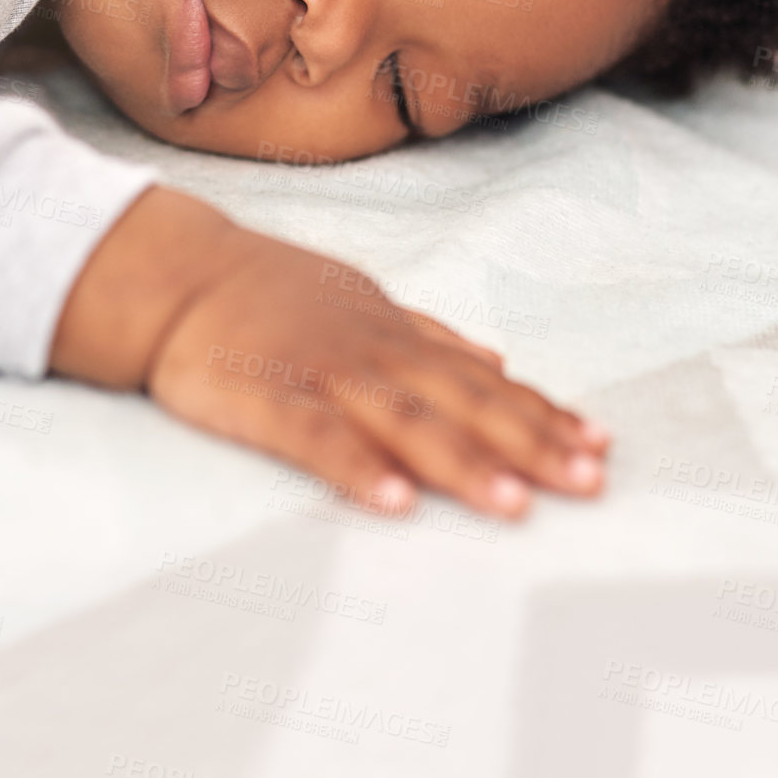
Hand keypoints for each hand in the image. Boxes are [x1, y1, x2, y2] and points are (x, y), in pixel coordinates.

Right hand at [50, 186, 608, 518]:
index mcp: (395, 333)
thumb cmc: (271, 292)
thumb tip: (497, 361)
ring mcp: (320, 372)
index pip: (482, 380)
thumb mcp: (363, 301)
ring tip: (516, 503)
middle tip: (589, 482)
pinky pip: (316, 438)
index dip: (541, 412)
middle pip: (460, 402)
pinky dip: (357, 469)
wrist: (178, 273)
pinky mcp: (264, 398)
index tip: (599, 443)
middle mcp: (371, 351)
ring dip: (462, 461)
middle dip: (529, 443)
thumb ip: (430, 336)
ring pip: (402, 420)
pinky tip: (395, 503)